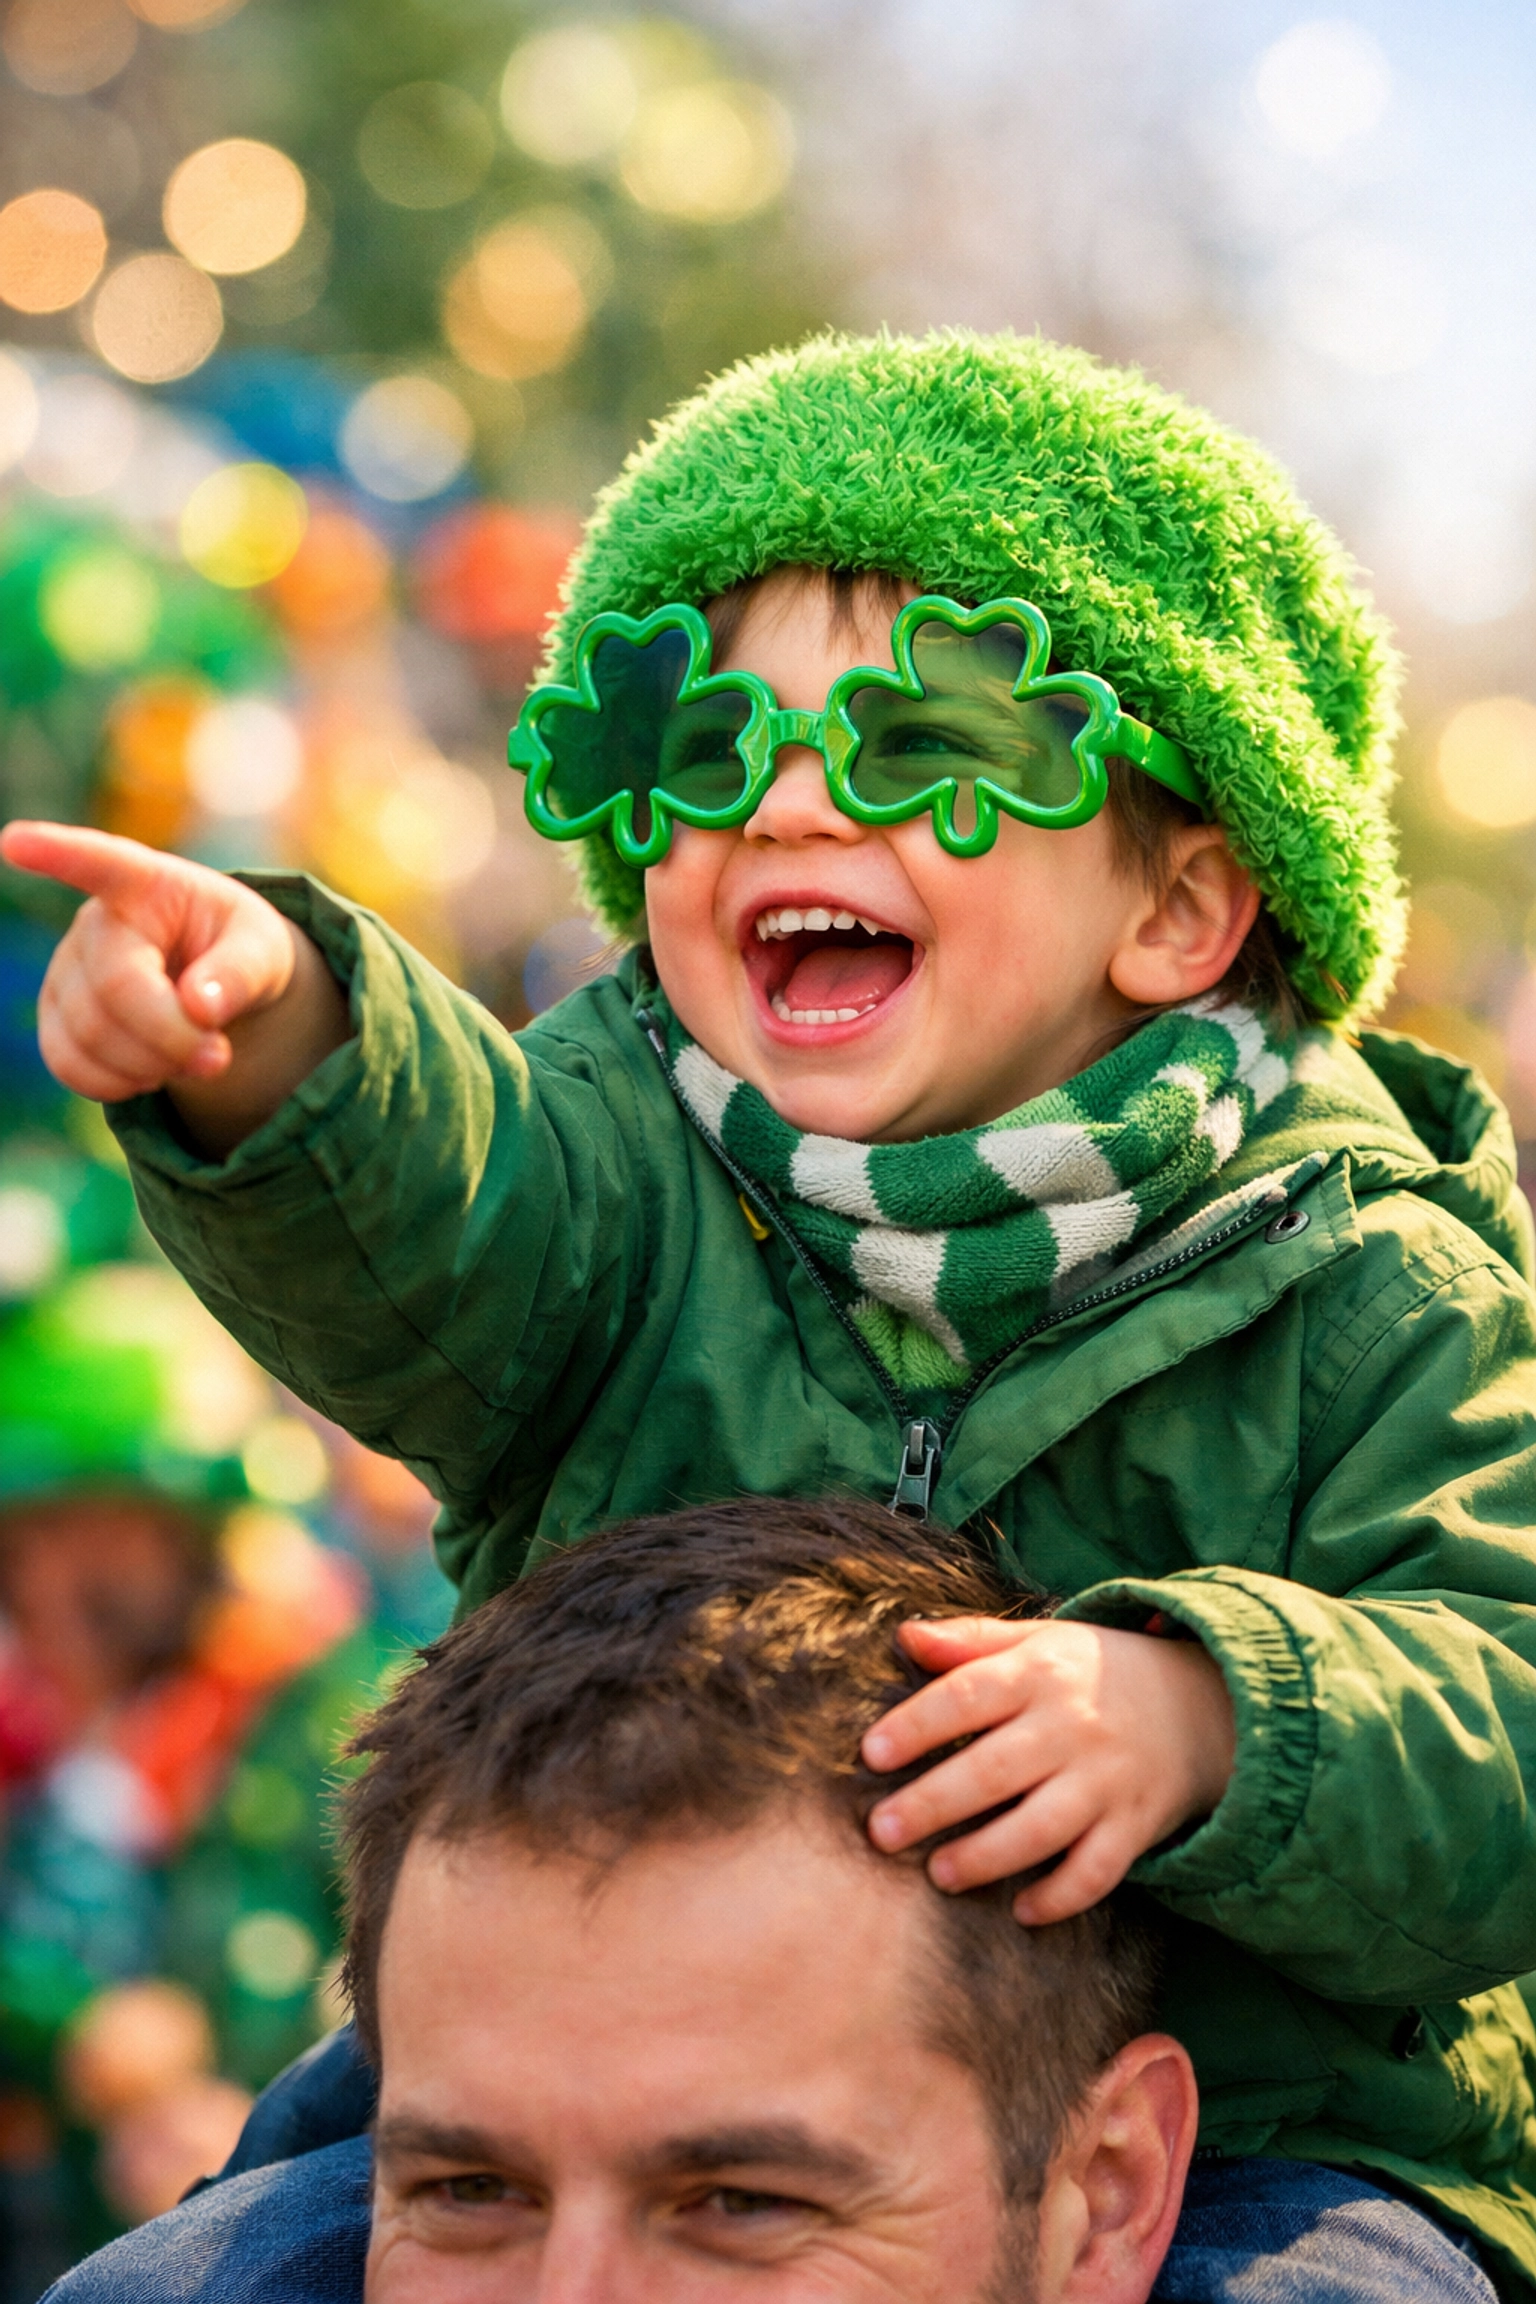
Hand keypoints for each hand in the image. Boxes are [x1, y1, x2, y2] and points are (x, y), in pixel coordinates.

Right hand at [1, 821, 347, 1152]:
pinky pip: (69, 1066)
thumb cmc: (238, 950)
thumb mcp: (265, 951)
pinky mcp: (55, 1017)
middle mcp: (94, 922)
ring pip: (91, 1038)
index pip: (101, 863)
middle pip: (116, 991)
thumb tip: (200, 1009)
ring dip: (152, 1067)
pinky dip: (117, 1085)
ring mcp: (66, 970)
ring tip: (190, 1057)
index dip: (57, 853)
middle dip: (174, 1037)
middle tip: (219, 1057)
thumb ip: (241, 974)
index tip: (17, 841)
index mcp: (148, 884)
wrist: (213, 981)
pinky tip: (151, 1072)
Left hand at [861, 1615, 1234, 1924]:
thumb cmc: (1093, 1673)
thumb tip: (905, 1637)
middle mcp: (1071, 1727)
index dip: (917, 1725)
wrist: (1201, 1700)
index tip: (871, 1753)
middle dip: (934, 1803)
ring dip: (988, 1856)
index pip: (968, 1695)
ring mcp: (1106, 1779)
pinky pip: (1099, 1870)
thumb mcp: (1038, 1641)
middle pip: (995, 1769)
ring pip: (1043, 1827)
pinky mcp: (1134, 1824)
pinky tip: (1021, 1911)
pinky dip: (1062, 1896)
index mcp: (1039, 1674)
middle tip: (882, 1831)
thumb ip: (971, 1641)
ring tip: (939, 1874)